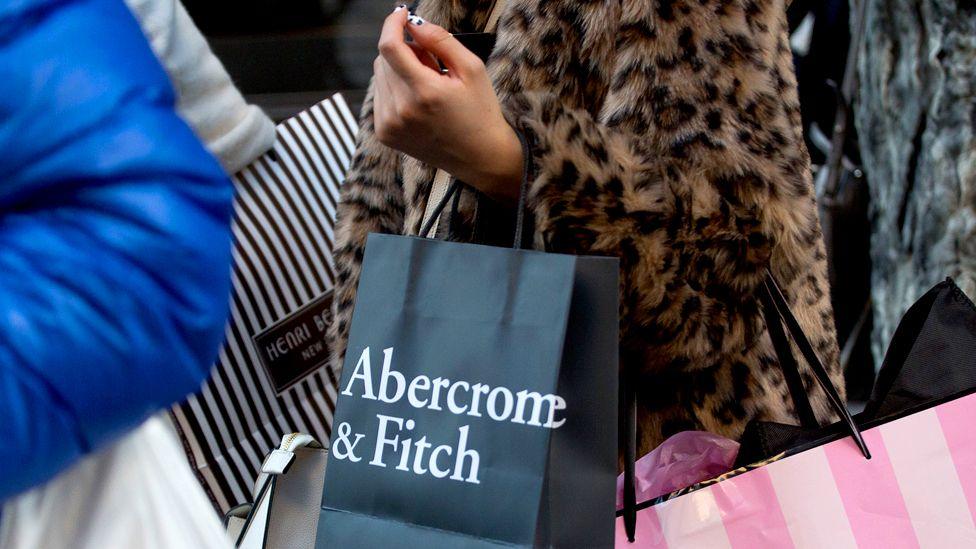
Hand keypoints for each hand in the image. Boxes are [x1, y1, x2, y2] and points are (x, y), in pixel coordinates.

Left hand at [372, 7, 522, 204]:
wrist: (480, 157)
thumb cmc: (480, 112)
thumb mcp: (472, 69)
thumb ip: (441, 41)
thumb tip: (414, 24)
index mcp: (424, 93)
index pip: (389, 47)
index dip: (392, 24)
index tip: (402, 14)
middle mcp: (401, 111)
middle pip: (383, 59)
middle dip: (404, 51)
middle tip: (431, 63)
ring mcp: (389, 125)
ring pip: (380, 76)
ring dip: (399, 70)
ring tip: (428, 85)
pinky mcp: (385, 134)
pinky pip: (380, 96)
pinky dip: (395, 89)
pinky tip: (418, 101)